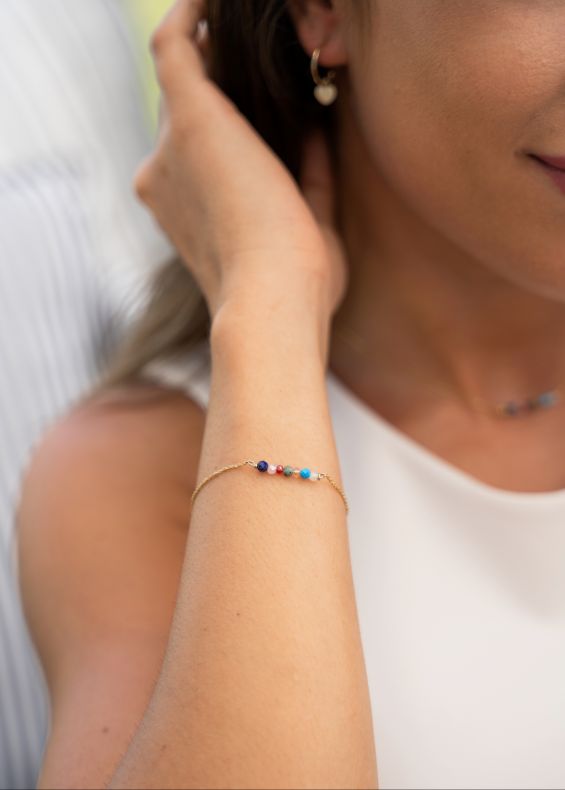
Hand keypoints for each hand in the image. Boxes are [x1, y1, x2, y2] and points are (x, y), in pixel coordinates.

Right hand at [134, 0, 347, 324]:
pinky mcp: (189, 120)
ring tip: (247, 30)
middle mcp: (165, 178)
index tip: (266, 99)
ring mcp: (170, 150)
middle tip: (268, 59)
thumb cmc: (298, 289)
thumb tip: (319, 128)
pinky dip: (191, 16)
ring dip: (213, 47)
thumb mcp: (312, 228)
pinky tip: (214, 1)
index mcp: (187, 211)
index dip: (227, 121)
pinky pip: (175, 45)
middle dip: (220, 80)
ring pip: (181, 76)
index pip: (198, 152)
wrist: (276, 303)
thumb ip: (311, 177)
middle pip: (185, 110)